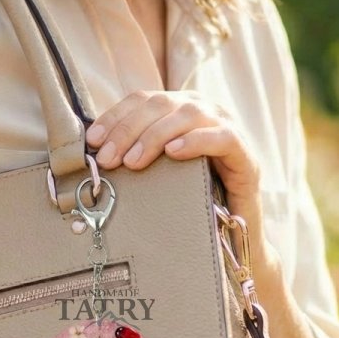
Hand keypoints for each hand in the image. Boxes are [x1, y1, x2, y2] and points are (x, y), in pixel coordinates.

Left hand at [86, 90, 262, 215]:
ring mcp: (228, 128)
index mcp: (180, 109)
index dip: (116, 116)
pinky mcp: (246, 154)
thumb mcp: (156, 174)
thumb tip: (95, 155)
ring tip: (133, 162)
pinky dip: (195, 141)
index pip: (143, 100)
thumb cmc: (189, 202)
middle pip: (162, 104)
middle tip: (108, 159)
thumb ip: (135, 156)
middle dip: (129, 129)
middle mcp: (205, 110)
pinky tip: (173, 153)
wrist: (233, 237)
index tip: (92, 140)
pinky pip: (222, 137)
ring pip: (188, 115)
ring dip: (155, 136)